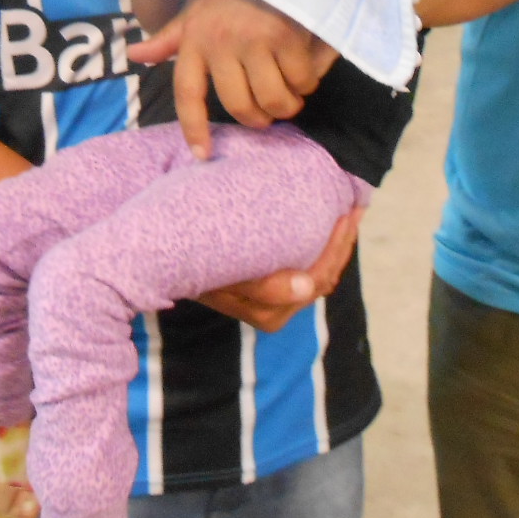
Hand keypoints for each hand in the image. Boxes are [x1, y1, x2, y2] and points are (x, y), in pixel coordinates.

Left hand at [127, 0, 336, 158]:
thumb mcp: (194, 13)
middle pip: (238, 105)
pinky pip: (300, 81)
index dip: (194, 128)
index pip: (188, 94)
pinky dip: (306, 85)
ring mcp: (254, 39)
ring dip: (285, 106)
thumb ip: (169, 39)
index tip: (202, 154)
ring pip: (272, 100)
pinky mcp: (286, 35)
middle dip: (258, 120)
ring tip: (288, 98)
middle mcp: (220, 42)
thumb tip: (135, 54)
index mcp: (194, 40)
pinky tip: (303, 73)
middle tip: (268, 114)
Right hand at [198, 208, 362, 331]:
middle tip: (355, 203)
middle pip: (325, 277)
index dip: (338, 245)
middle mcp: (276, 313)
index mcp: (269, 310)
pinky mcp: (272, 293)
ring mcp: (276, 305)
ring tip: (348, 210)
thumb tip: (307, 288)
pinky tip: (328, 224)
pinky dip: (322, 248)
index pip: (319, 278)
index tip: (348, 210)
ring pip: (320, 275)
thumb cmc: (194, 259)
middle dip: (343, 241)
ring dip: (336, 244)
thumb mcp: (225, 271)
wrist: (163, 261)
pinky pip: (308, 273)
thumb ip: (263, 285)